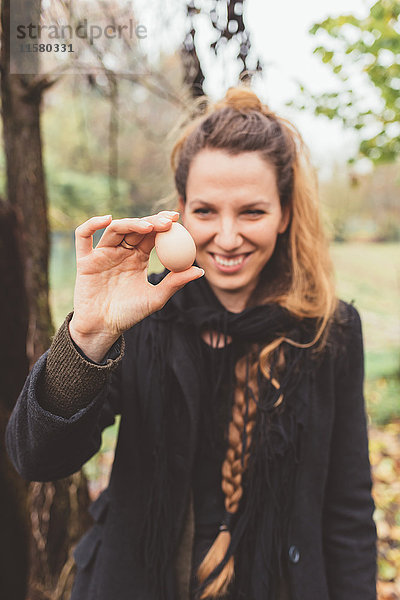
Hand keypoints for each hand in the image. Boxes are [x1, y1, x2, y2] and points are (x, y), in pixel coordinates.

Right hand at [69, 212, 202, 360]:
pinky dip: (91, 225)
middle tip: (167, 220)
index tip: (177, 219)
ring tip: (148, 226)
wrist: (104, 328)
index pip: (151, 235)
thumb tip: (200, 270)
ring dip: (131, 223)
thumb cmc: (130, 314)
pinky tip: (106, 219)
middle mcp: (121, 252)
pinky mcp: (85, 261)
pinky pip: (83, 238)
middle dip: (151, 221)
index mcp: (138, 258)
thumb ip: (175, 283)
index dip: (163, 224)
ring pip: (115, 230)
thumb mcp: (156, 298)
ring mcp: (102, 254)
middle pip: (135, 228)